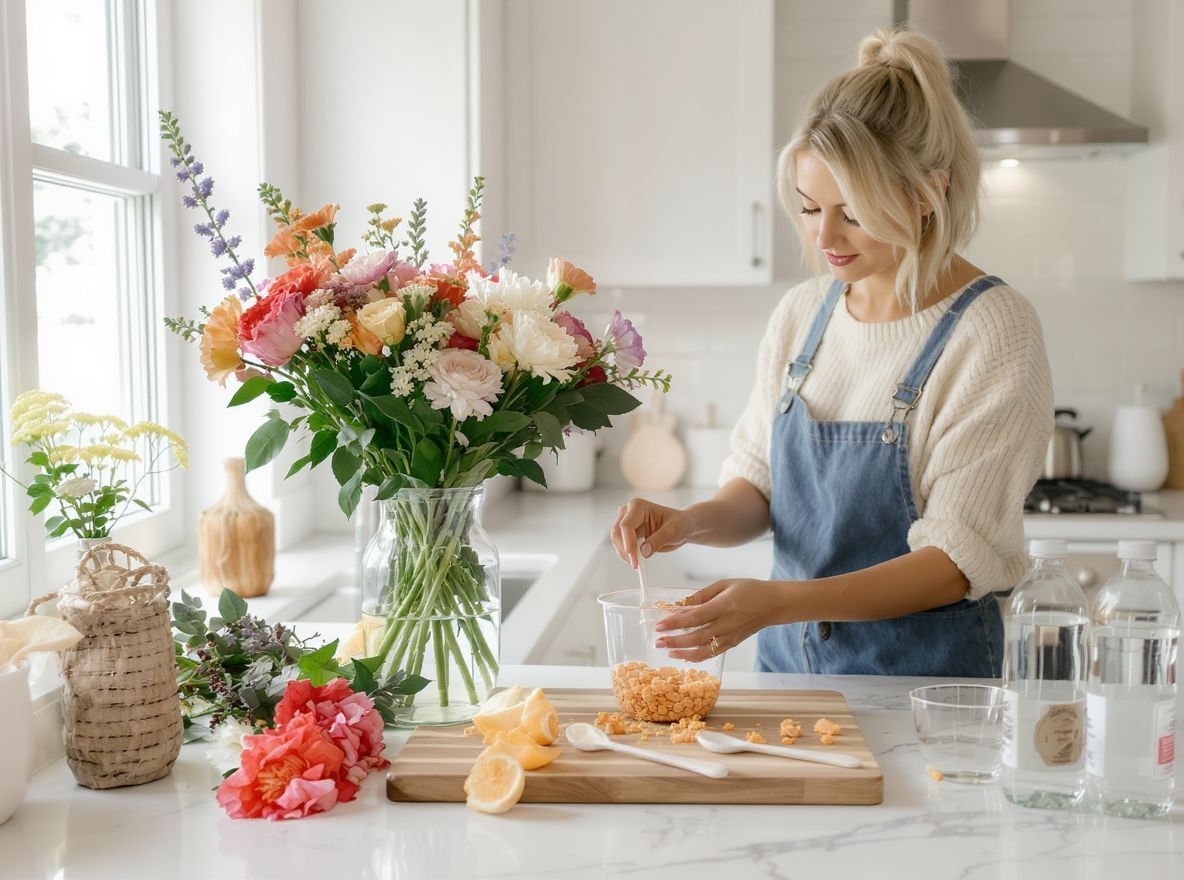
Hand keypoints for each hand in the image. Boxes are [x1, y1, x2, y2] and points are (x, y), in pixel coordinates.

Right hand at [610, 497, 694, 568]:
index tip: (633, 558)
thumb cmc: (679, 523)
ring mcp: (627, 523)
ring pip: (617, 541)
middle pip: (617, 533)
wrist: (682, 527)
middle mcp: (629, 513)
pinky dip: (628, 556)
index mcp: (638, 506)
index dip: (628, 542)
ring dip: (625, 554)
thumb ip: (658, 540)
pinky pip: (622, 546)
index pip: (626, 525)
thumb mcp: (673, 531)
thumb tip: (643, 552)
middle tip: (636, 565)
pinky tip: (638, 562)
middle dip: (625, 550)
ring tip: (639, 565)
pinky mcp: (628, 534)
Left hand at [654, 578, 790, 661]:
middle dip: (674, 640)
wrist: (774, 604)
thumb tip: (681, 603)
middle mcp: (727, 624)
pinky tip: (684, 654)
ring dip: (683, 652)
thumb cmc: (750, 589)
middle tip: (657, 640)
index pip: (695, 617)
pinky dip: (697, 656)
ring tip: (667, 650)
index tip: (659, 624)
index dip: (675, 622)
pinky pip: (712, 653)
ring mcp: (730, 636)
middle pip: (696, 636)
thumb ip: (702, 594)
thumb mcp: (725, 584)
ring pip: (703, 649)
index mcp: (724, 606)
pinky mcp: (733, 643)